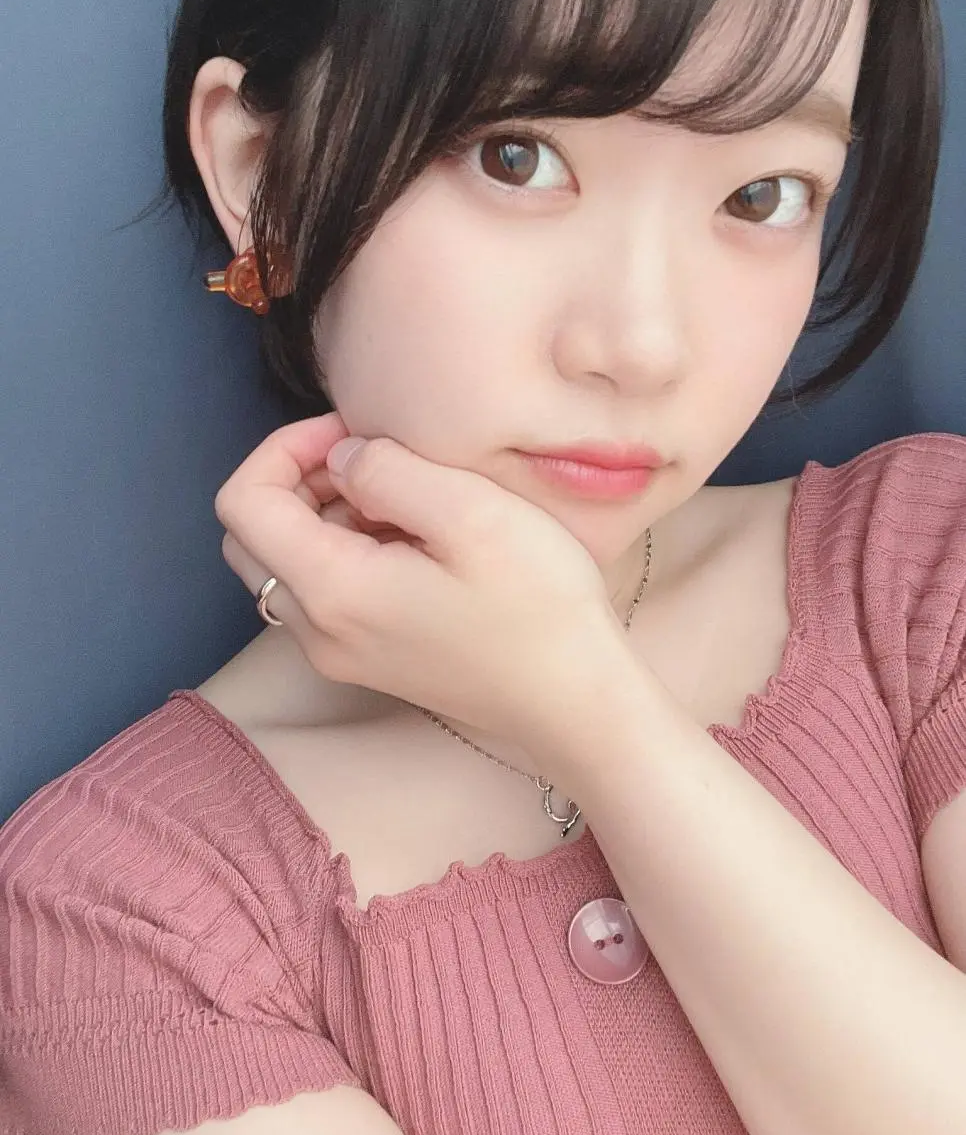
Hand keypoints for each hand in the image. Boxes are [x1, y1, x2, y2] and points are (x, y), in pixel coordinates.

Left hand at [214, 413, 628, 763]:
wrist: (575, 702)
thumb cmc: (538, 607)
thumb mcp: (471, 512)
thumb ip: (387, 470)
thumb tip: (342, 459)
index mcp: (332, 591)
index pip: (243, 503)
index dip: (283, 448)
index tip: (352, 432)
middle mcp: (317, 631)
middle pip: (250, 536)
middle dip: (295, 478)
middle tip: (370, 457)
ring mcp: (337, 653)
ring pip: (282, 564)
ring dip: (321, 513)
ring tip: (401, 497)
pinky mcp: (365, 660)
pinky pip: (320, 592)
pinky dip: (342, 549)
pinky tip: (411, 538)